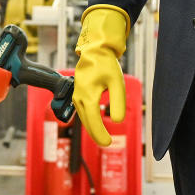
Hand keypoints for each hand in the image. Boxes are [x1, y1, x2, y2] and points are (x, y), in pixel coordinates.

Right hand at [73, 5, 129, 145]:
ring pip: (83, 118)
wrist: (95, 51)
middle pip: (87, 122)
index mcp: (88, 95)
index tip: (109, 143)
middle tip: (107, 143)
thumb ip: (118, 102)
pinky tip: (96, 124)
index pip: (94, 121)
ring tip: (103, 138)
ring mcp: (76, 96)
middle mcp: (79, 98)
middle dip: (96, 134)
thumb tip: (117, 121)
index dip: (101, 134)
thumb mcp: (117, 82)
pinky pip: (83, 112)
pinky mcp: (77, 95)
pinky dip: (89, 120)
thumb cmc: (106, 65)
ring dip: (92, 128)